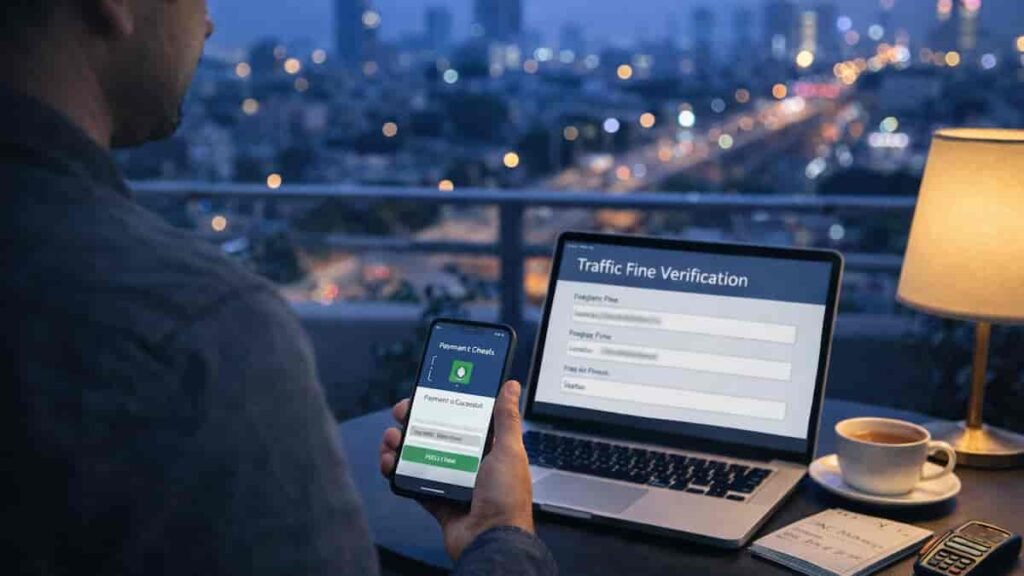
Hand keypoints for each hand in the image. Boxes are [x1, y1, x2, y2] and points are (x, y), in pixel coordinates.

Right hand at [380, 380, 534, 559]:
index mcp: (489, 448)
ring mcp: (450, 479)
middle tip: (402, 414)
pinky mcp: (436, 498)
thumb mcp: (509, 450)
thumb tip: (511, 386)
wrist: (491, 540)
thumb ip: (506, 417)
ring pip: (419, 455)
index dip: (443, 405)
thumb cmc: (506, 498)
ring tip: (392, 441)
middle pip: (435, 433)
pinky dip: (397, 470)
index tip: (426, 394)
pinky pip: (412, 480)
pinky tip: (389, 462)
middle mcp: (469, 462)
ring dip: (401, 444)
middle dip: (414, 421)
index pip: (462, 418)